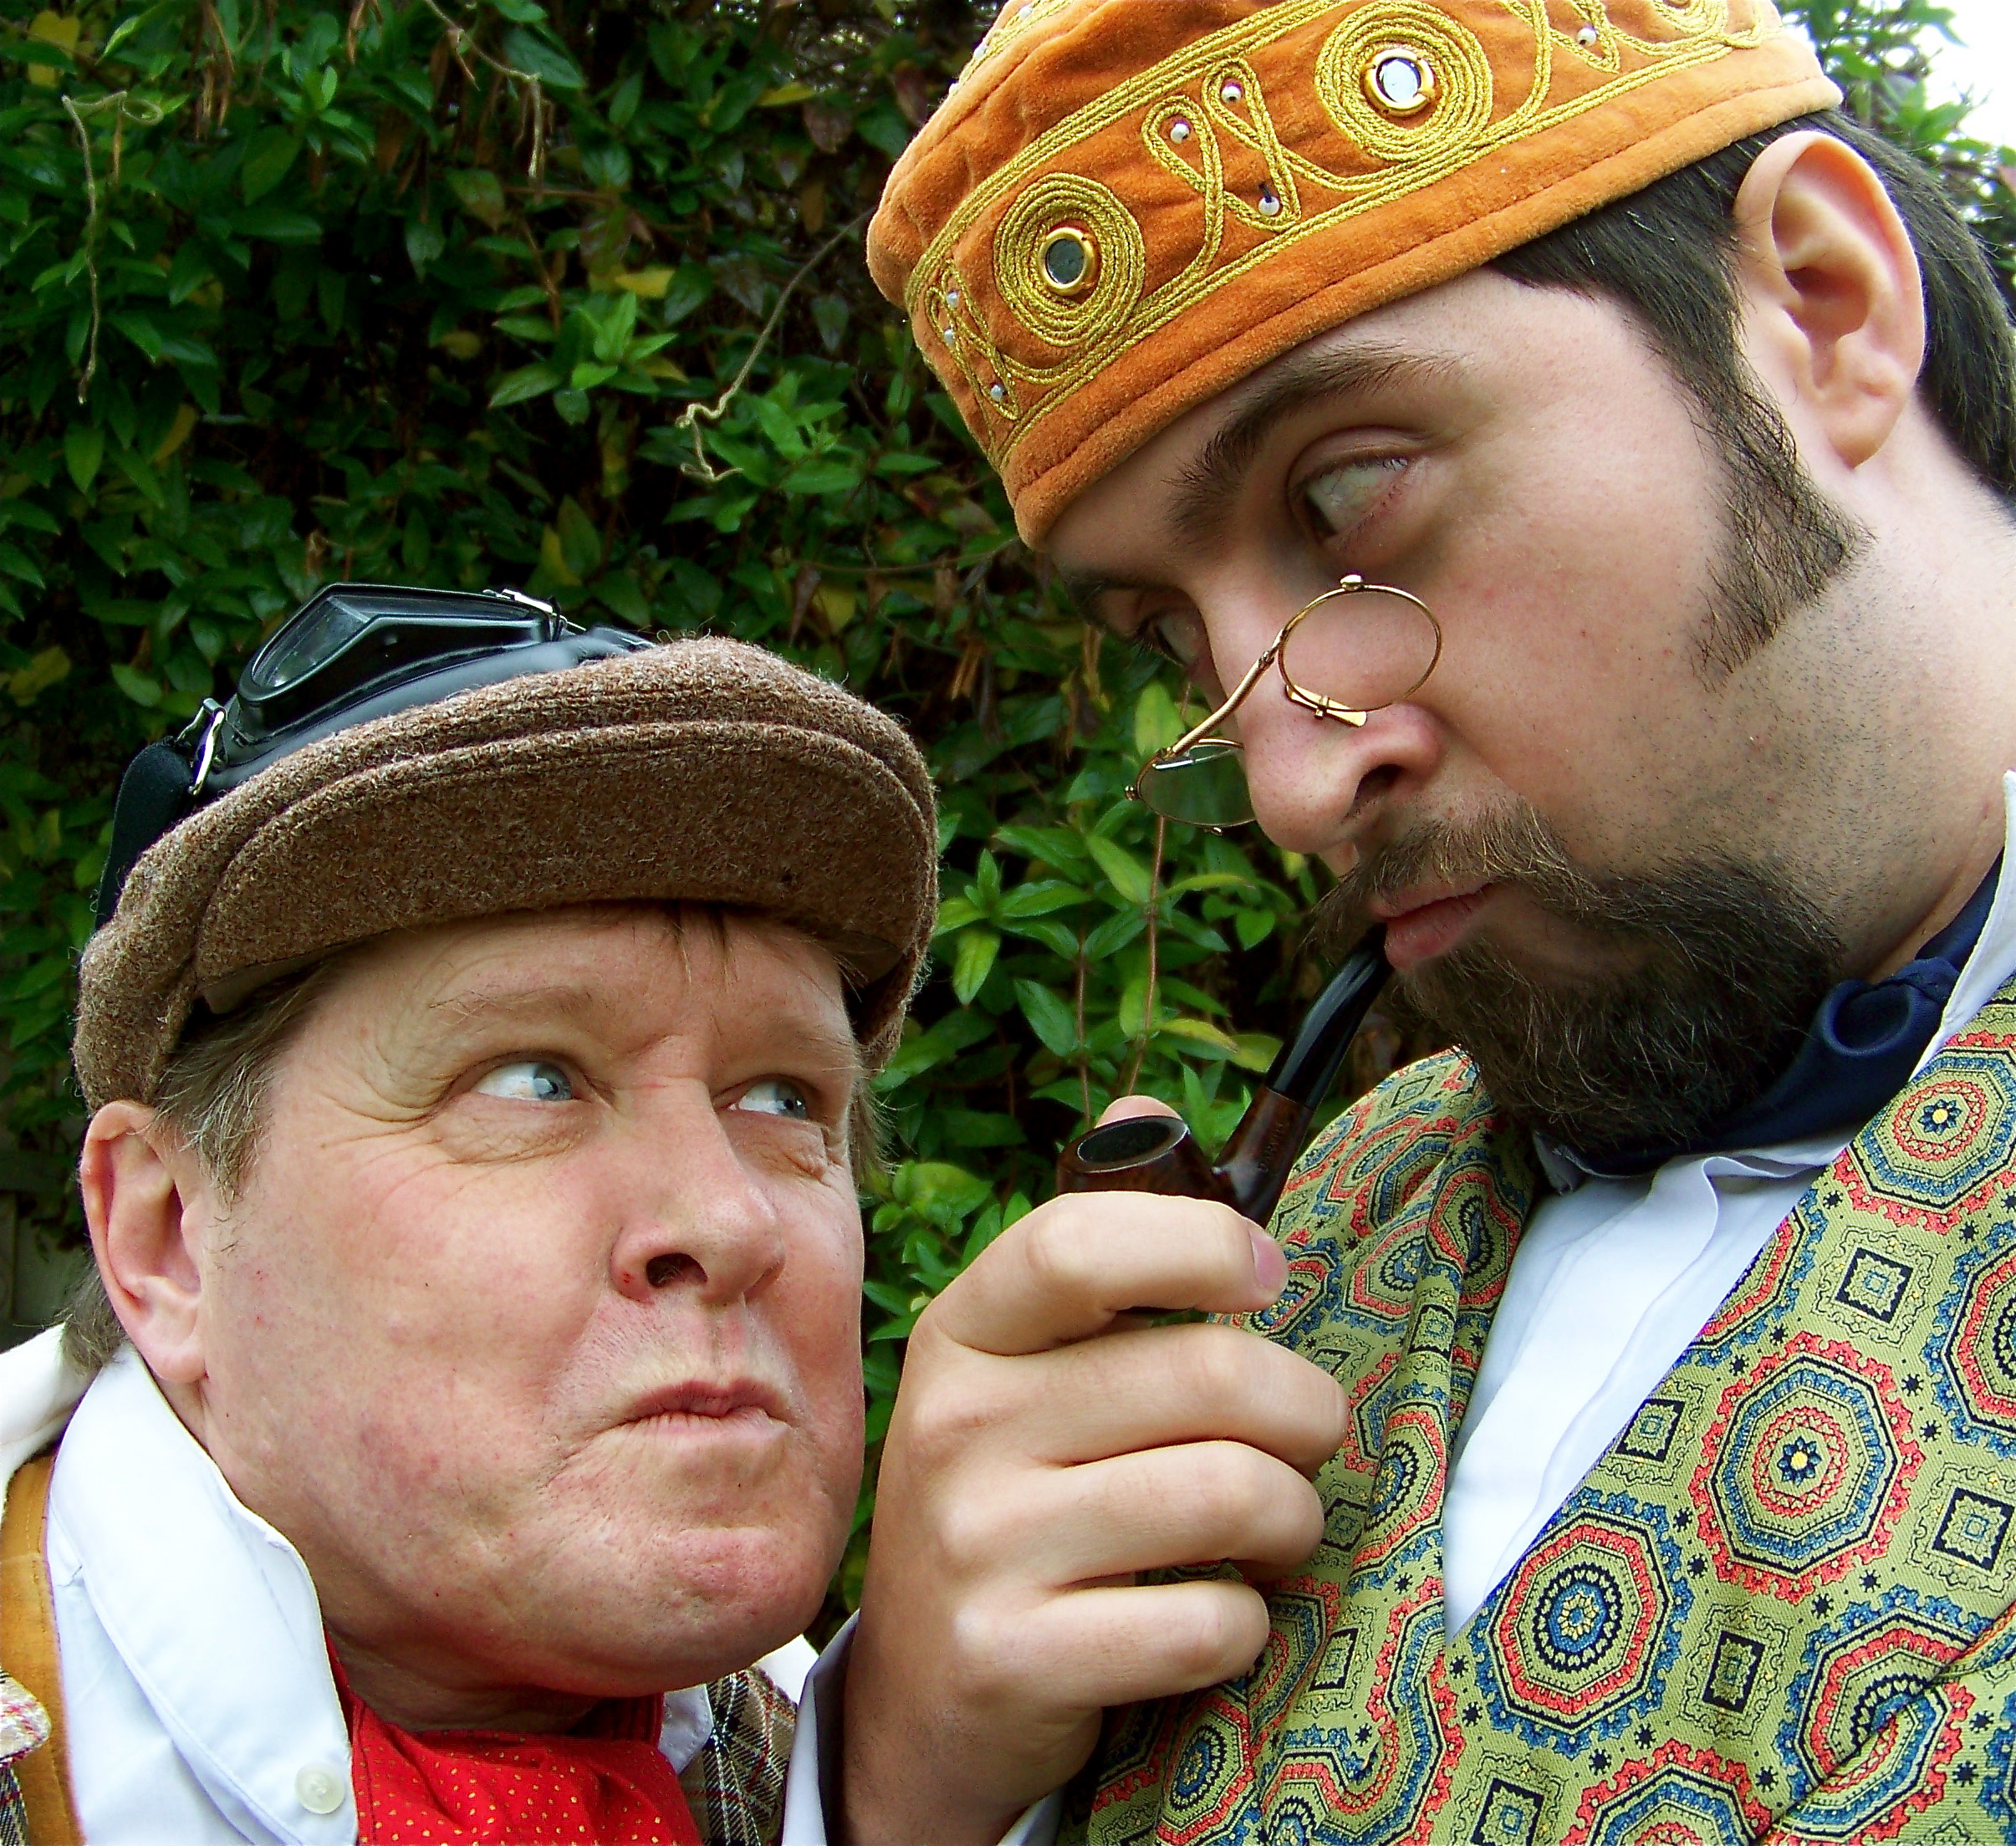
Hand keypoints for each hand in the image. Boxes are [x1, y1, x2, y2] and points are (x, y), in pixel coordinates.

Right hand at [839, 1102, 1347, 1845]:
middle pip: (1207, 1375)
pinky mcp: (1013, 1658)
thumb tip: (1144, 1110)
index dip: (1201, 1243)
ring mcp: (976, 1547)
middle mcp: (955, 1428)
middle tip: (1310, 1440)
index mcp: (964, 1334)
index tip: (1270, 1276)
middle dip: (1306, 1411)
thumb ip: (1092, 1254)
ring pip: (1232, 1495)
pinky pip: (1211, 1623)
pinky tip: (1220, 1614)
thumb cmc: (1015, 1498)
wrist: (924, 1697)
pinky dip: (1249, 1623)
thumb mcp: (1020, 1369)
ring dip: (1296, 1519)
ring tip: (1279, 1527)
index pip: (1076, 1244)